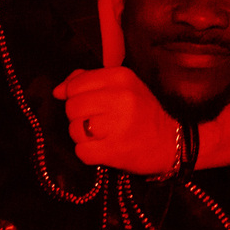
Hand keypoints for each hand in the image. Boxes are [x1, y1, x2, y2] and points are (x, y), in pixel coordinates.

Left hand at [51, 67, 180, 173]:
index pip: (76, 84)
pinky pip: (81, 152)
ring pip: (74, 129)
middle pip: (72, 107)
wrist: (171, 143)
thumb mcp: (122, 86)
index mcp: (121, 77)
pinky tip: (103, 149)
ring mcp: (117, 125)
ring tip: (100, 136)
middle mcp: (120, 98)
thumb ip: (88, 80)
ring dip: (82, 136)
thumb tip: (58, 90)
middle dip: (78, 117)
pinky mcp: (114, 151)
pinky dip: (88, 153)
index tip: (88, 104)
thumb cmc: (142, 112)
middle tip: (96, 121)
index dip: (74, 96)